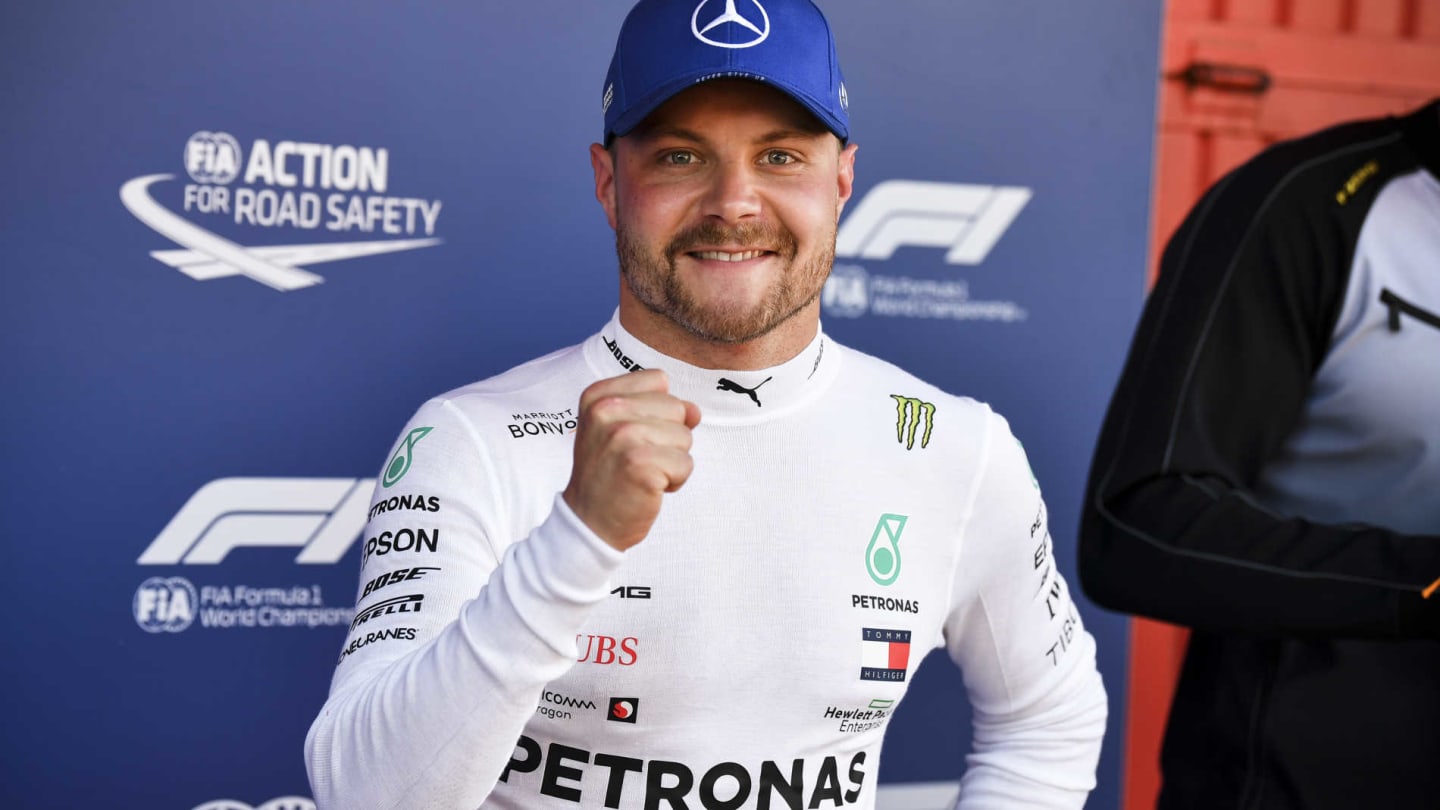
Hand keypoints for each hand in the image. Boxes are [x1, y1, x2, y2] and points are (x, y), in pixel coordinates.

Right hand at [563, 369, 700, 549]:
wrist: (589, 522)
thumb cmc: (609, 474)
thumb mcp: (623, 429)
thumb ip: (658, 410)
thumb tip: (694, 411)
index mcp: (599, 395)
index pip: (659, 380)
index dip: (658, 410)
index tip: (632, 435)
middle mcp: (607, 410)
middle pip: (676, 408)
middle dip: (668, 438)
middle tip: (636, 459)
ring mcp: (623, 435)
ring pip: (685, 436)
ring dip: (672, 461)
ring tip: (641, 473)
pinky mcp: (640, 464)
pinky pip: (686, 464)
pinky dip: (674, 481)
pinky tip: (648, 488)